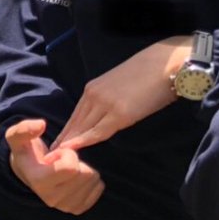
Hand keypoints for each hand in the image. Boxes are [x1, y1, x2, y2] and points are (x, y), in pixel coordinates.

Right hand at [7, 119, 104, 214]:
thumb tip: (41, 124)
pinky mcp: (78, 208)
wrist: (28, 171)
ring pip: (94, 181)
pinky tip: (74, 177)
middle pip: (86, 174)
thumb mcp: (17, 137)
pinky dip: (90, 179)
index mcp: (39, 182)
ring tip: (66, 169)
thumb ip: (25, 128)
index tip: (56, 153)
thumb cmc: (26, 152)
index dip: (67, 153)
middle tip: (61, 161)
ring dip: (83, 169)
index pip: (71, 167)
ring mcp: (66, 206)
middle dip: (76, 161)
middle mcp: (52, 199)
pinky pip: (98, 188)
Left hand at [52, 36, 190, 151]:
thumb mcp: (120, 85)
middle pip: (75, 121)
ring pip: (83, 127)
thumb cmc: (150, 74)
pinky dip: (84, 140)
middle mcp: (94, 94)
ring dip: (70, 142)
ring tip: (58, 155)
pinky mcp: (120, 113)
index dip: (67, 129)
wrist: (167, 64)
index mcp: (93, 87)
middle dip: (64, 138)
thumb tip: (106, 114)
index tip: (58, 141)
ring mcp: (106, 104)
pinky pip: (98, 130)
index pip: (76, 113)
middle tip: (51, 152)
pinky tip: (72, 148)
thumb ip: (109, 99)